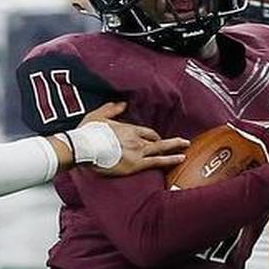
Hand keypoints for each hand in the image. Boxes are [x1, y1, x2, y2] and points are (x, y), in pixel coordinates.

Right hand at [62, 101, 187, 174]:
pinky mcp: (135, 165)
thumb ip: (112, 109)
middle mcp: (136, 139)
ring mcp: (137, 152)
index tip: (156, 138)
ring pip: (161, 150)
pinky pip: (157, 161)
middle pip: (157, 140)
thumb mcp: (98, 115)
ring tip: (185, 147)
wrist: (83, 147)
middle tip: (183, 141)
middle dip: (171, 141)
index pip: (146, 132)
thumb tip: (122, 103)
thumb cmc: (88, 133)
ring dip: (175, 148)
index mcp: (128, 128)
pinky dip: (170, 159)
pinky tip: (180, 158)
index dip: (153, 136)